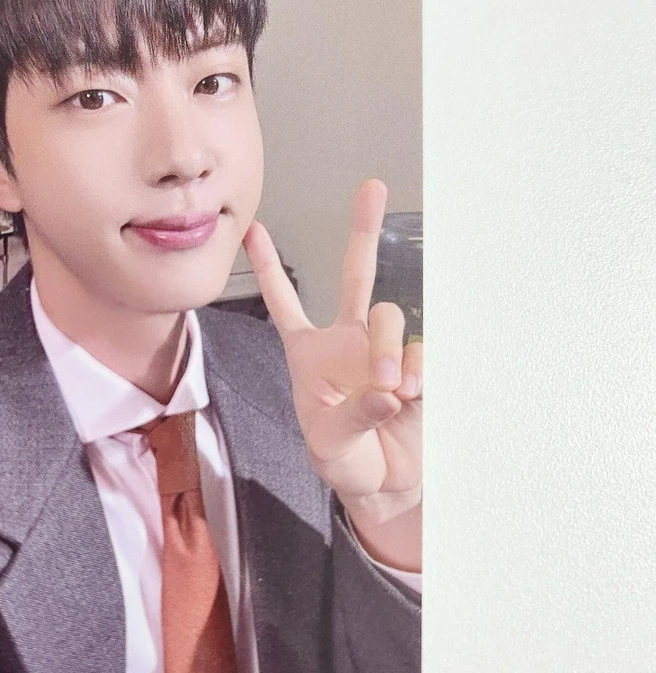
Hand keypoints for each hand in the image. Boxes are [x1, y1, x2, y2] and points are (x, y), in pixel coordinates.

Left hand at [242, 179, 421, 571]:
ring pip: (386, 317)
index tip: (253, 231)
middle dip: (362, 231)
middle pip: (356, 275)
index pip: (285, 303)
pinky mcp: (419, 367)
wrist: (385, 483)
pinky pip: (419, 352)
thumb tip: (387, 388)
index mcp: (309, 352)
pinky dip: (416, 371)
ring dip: (385, 351)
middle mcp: (348, 340)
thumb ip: (352, 414)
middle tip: (372, 189)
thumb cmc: (343, 459)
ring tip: (389, 391)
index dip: (270, 268)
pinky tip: (411, 395)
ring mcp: (384, 349)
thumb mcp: (328, 444)